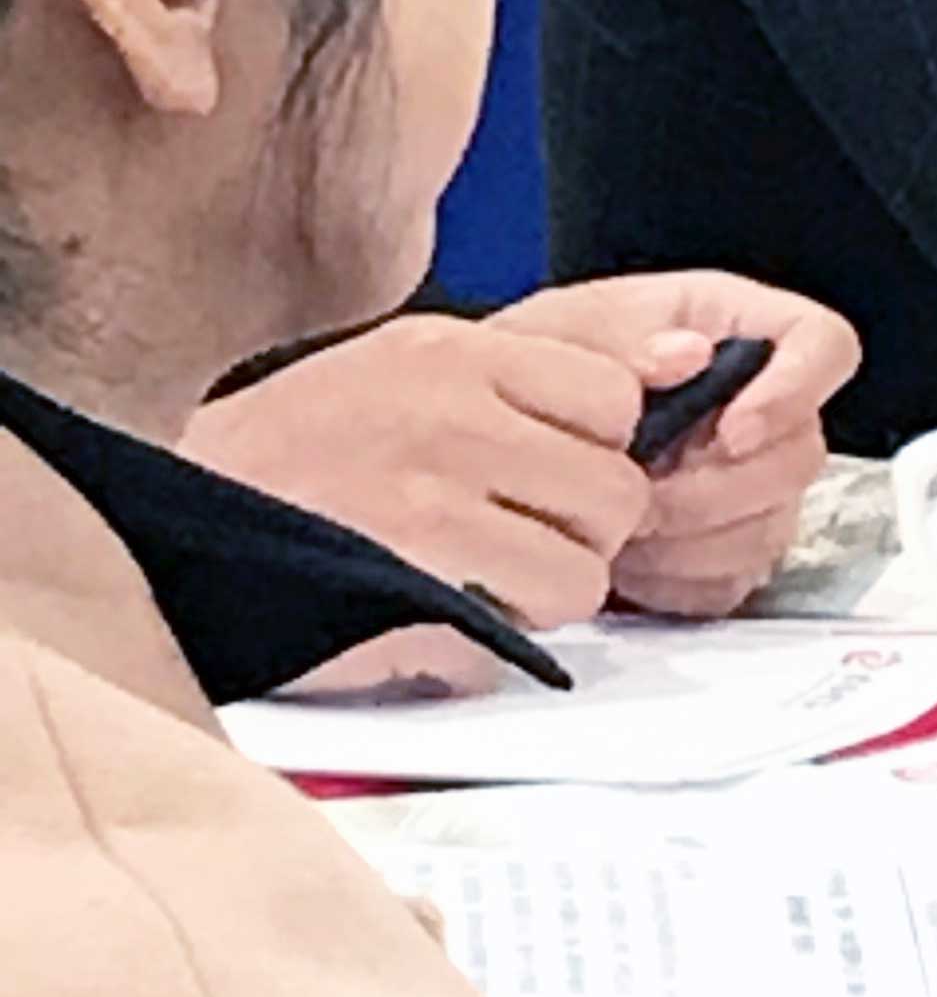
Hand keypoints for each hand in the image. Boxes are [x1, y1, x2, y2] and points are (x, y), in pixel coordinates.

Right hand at [191, 308, 653, 634]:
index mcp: (458, 354)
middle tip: (525, 532)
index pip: (617, 397)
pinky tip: (446, 612)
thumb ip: (544, 367)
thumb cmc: (304, 442)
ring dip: (548, 592)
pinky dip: (492, 643)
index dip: (600, 444)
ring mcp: (427, 513)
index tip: (556, 465)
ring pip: (582, 576)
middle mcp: (451, 423)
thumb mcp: (416, 362)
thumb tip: (692, 358)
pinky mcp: (405, 599)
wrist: (183, 514)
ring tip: (484, 575)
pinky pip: (516, 639)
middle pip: (617, 493)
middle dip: (586, 527)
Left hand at [506, 272, 861, 617]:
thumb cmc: (542, 362)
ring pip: (770, 529)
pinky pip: (732, 582)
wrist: (503, 435)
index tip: (731, 431)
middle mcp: (763, 405)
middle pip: (802, 455)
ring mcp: (753, 484)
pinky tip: (626, 561)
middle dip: (716, 491)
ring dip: (689, 542)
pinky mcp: (729, 551)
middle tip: (638, 496)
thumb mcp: (566, 329)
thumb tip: (691, 353)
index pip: (825, 346)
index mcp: (739, 327)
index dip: (797, 391)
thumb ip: (626, 338)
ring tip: (616, 529)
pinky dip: (675, 582)